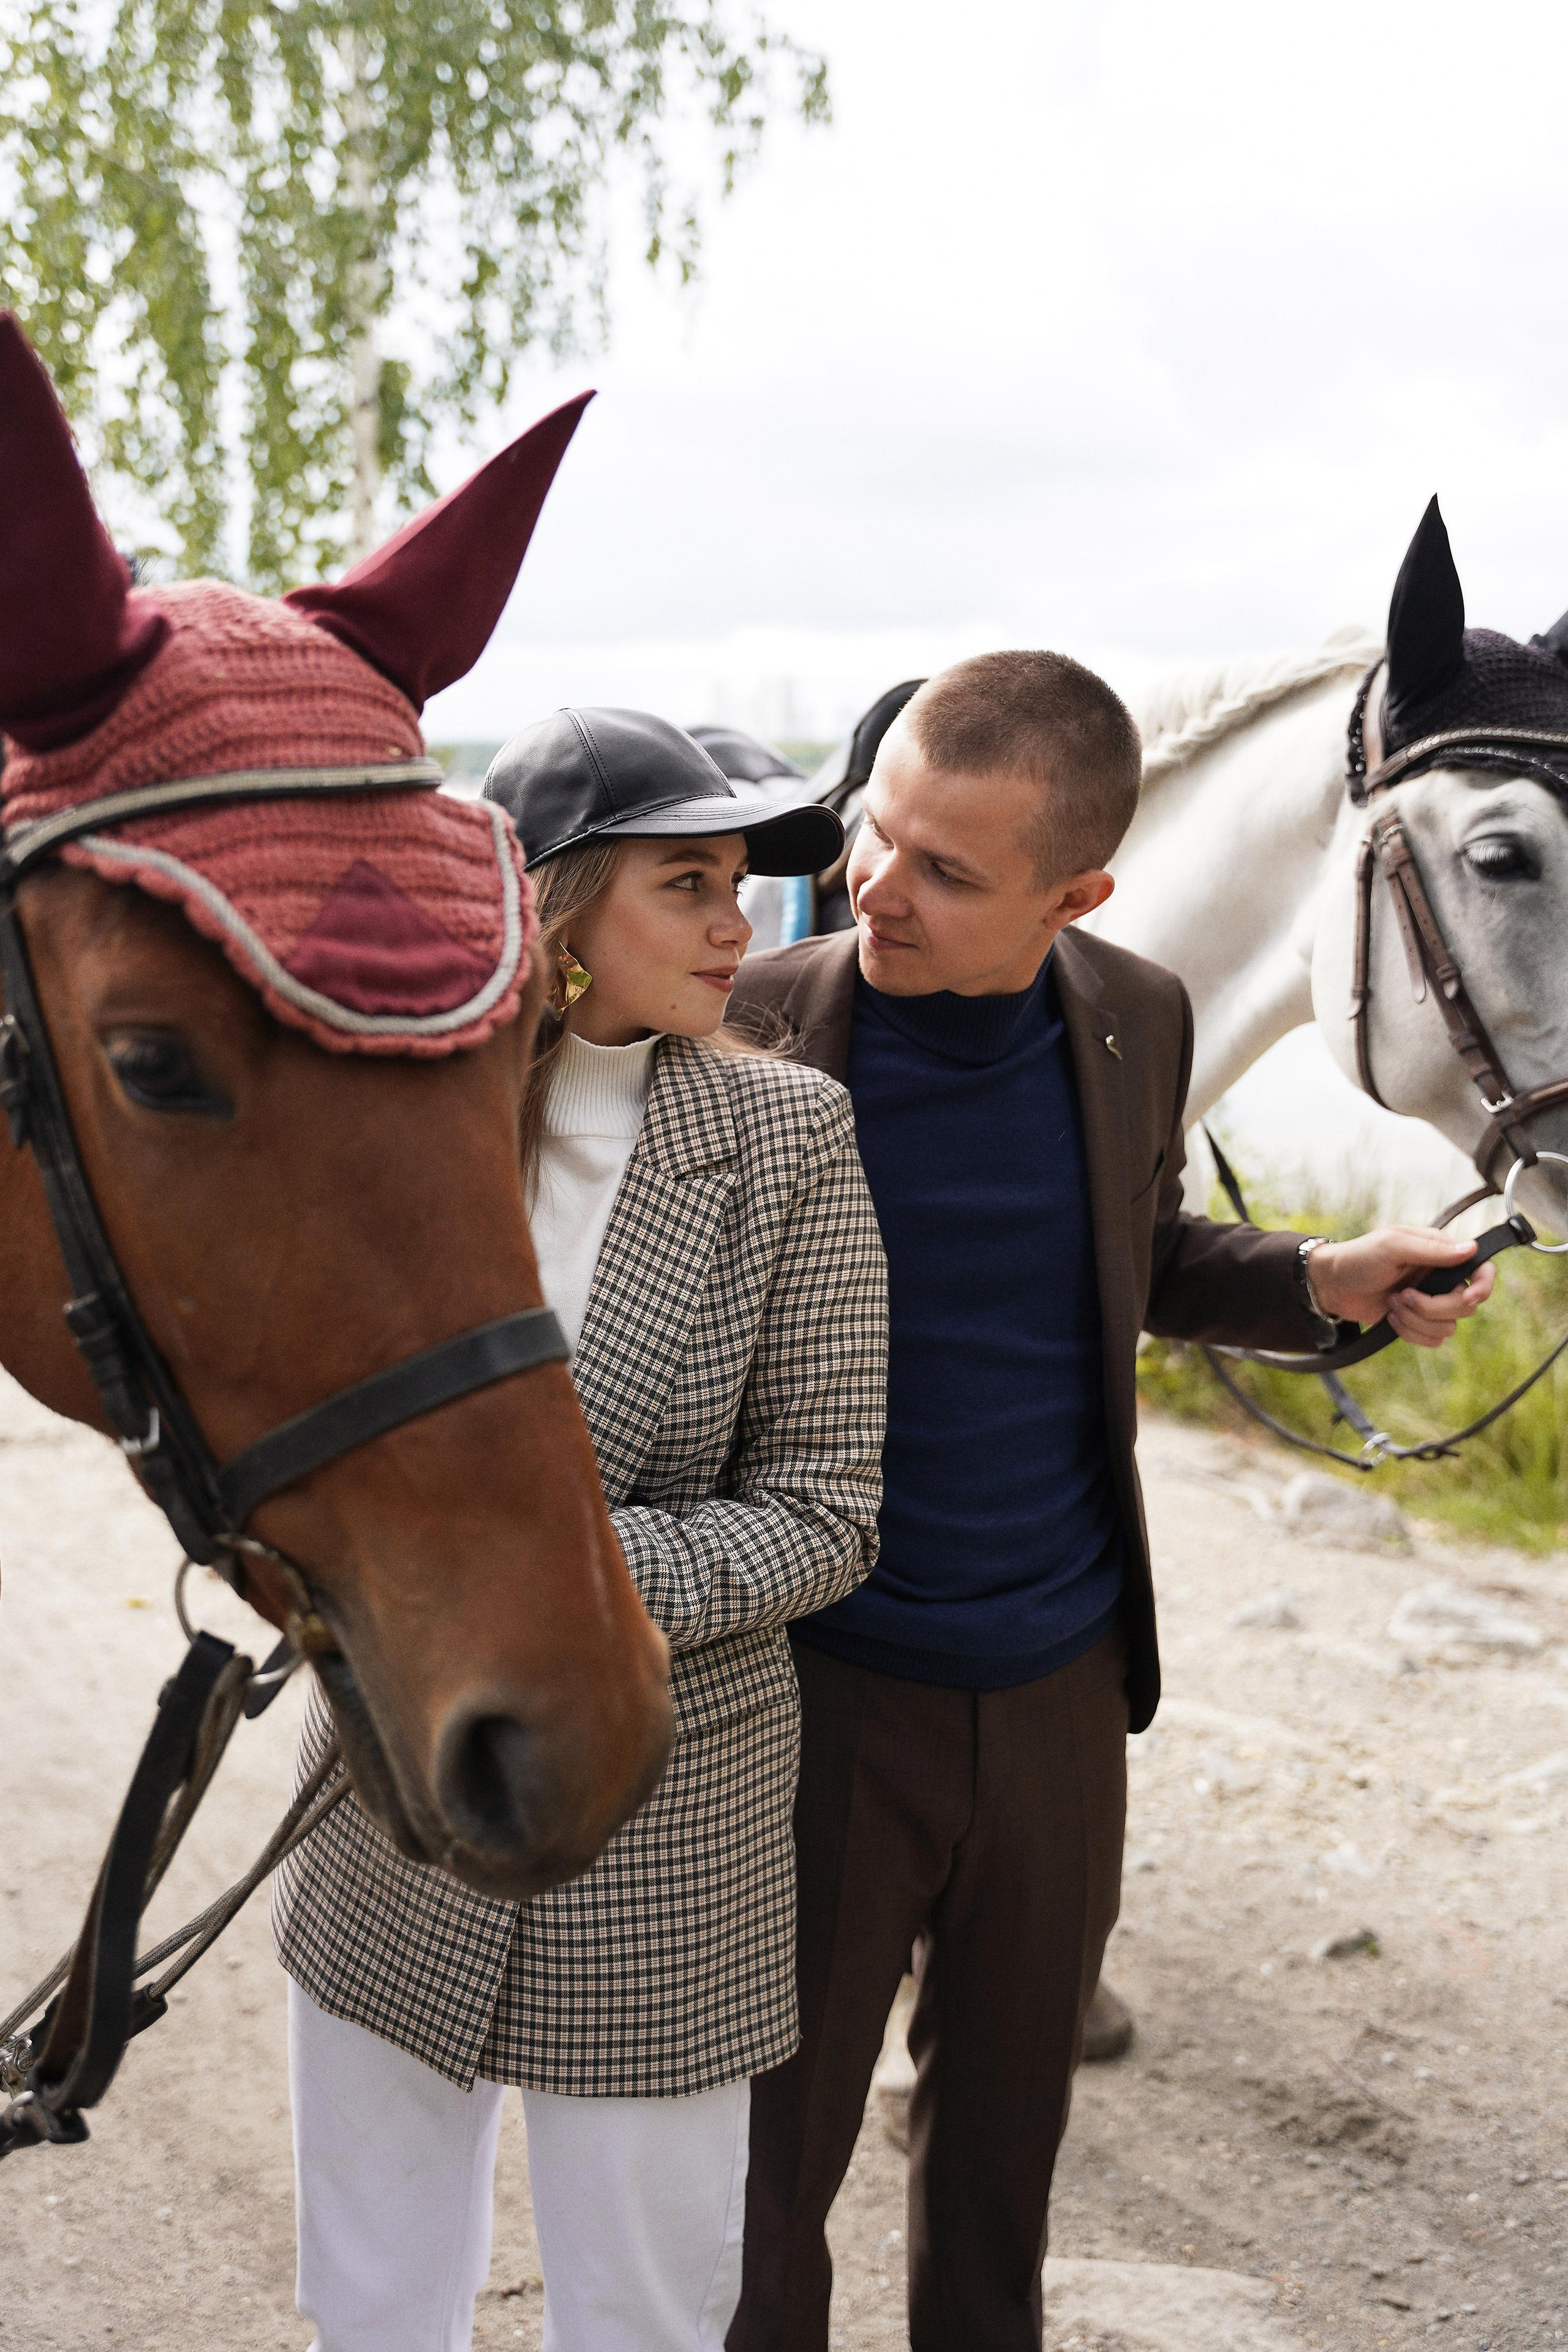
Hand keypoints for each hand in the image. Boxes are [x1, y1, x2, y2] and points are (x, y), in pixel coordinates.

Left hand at [1306, 1226, 1496, 1346]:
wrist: (1331, 1285)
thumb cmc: (1359, 1258)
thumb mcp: (1391, 1246)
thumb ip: (1431, 1249)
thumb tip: (1470, 1249)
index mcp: (1440, 1253)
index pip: (1481, 1269)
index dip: (1483, 1286)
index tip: (1468, 1297)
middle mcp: (1441, 1277)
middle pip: (1466, 1305)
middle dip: (1434, 1307)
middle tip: (1403, 1296)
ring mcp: (1430, 1301)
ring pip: (1450, 1326)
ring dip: (1418, 1320)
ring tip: (1392, 1305)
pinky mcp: (1418, 1321)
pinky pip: (1434, 1339)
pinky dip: (1412, 1334)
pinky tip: (1391, 1319)